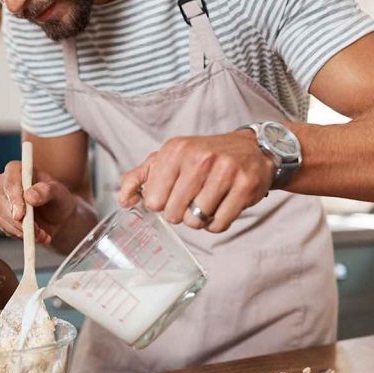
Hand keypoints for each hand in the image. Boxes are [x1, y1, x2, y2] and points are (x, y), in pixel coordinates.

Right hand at [0, 162, 77, 244]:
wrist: (57, 216)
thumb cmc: (58, 199)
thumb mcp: (59, 193)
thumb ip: (47, 191)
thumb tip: (30, 196)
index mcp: (17, 170)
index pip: (10, 180)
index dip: (14, 198)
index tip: (21, 214)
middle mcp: (3, 183)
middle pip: (1, 201)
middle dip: (19, 220)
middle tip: (36, 230)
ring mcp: (0, 200)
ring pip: (2, 217)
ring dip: (22, 230)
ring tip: (42, 234)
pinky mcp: (0, 216)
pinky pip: (5, 228)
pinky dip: (21, 235)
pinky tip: (36, 235)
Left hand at [117, 130, 275, 232]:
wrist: (251, 148)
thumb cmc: (205, 156)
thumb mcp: (169, 158)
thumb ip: (140, 177)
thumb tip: (123, 200)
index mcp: (175, 150)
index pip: (153, 200)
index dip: (162, 204)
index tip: (172, 194)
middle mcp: (199, 158)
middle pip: (174, 213)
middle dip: (181, 213)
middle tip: (191, 200)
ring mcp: (224, 171)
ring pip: (196, 221)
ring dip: (199, 219)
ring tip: (207, 202)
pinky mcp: (244, 186)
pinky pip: (219, 224)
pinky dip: (217, 223)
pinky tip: (221, 207)